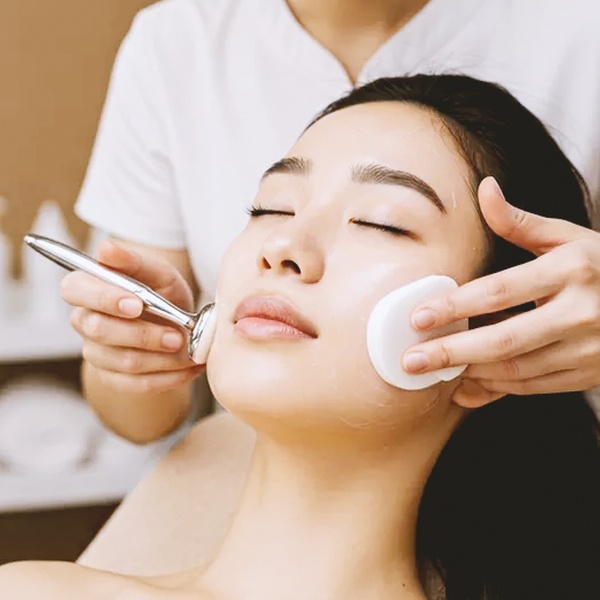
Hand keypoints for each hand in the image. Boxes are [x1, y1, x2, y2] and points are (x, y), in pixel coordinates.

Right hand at [61, 240, 203, 392]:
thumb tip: (105, 249)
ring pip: (123, 361)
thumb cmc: (162, 292)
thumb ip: (134, 261)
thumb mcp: (157, 272)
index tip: (137, 304)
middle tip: (177, 335)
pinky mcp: (113, 378)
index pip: (75, 290)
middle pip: (99, 330)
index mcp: (86, 288)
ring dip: (162, 359)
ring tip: (192, 352)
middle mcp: (84, 321)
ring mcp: (96, 353)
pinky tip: (190, 368)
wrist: (175, 326)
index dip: (104, 298)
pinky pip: (137, 384)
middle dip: (143, 334)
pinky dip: (169, 377)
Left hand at [403, 177, 599, 405]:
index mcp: (572, 270)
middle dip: (451, 352)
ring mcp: (588, 349)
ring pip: (517, 370)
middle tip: (411, 360)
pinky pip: (534, 387)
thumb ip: (520, 223)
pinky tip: (464, 384)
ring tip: (432, 371)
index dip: (456, 305)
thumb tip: (485, 189)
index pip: (500, 290)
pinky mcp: (589, 374)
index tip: (418, 316)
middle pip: (504, 340)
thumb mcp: (567, 238)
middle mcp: (581, 312)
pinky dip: (495, 388)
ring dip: (469, 373)